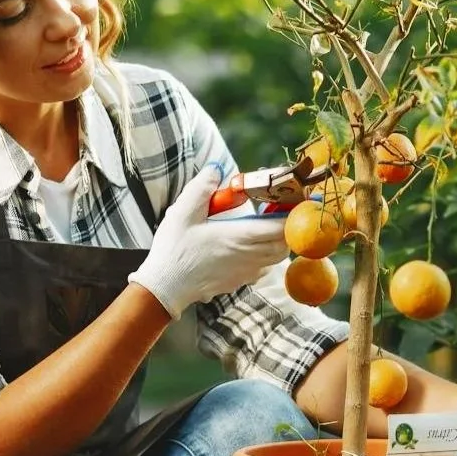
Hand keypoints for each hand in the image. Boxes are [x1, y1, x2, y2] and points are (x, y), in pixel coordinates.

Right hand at [127, 165, 288, 317]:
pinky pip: (264, 268)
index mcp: (240, 237)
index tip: (290, 200)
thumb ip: (202, 186)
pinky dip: (266, 256)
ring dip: (278, 241)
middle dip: (287, 226)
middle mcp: (249, 256)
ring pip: (277, 256)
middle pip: (285, 242)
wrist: (165, 287)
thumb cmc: (174, 249)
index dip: (292, 213)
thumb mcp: (183, 212)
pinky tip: (250, 247)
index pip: (282, 227)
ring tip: (265, 226)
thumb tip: (216, 168)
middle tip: (277, 210)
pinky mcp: (239, 282)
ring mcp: (246, 272)